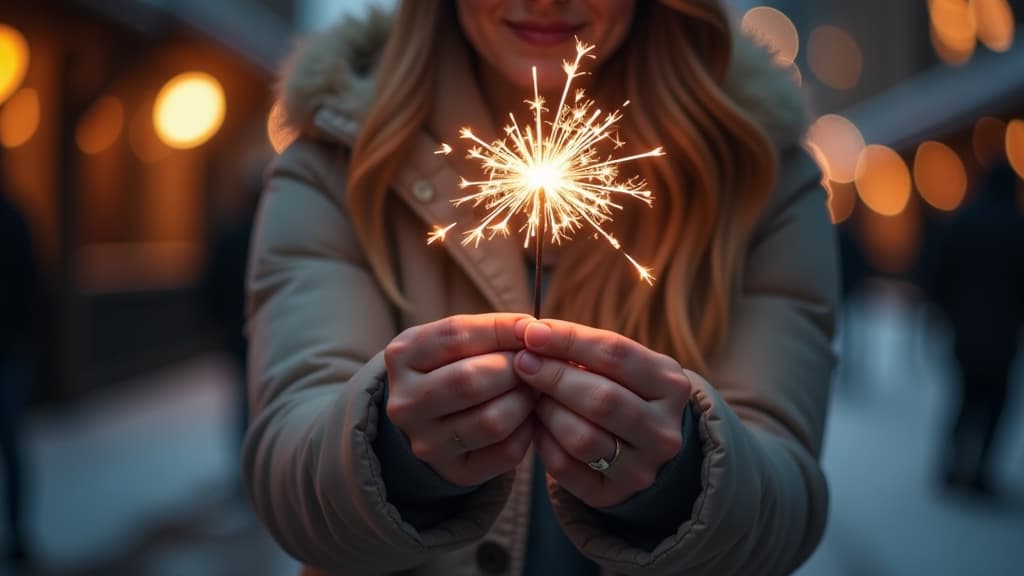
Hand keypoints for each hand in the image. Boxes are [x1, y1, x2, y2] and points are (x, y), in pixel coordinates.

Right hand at [384, 313, 535, 486]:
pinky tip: (525, 416)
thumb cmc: (451, 365)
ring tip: (531, 389)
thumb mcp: (456, 339)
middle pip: (471, 381)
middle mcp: (406, 403)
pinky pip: (506, 452)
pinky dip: (526, 430)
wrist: (430, 417)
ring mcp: (427, 442)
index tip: (530, 328)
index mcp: (402, 357)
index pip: (456, 335)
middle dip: (514, 369)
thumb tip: (533, 329)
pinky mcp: (454, 471)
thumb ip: (489, 330)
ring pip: (493, 421)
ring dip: (524, 401)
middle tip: (533, 364)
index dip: (500, 329)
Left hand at [513, 319, 690, 507]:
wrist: (644, 447)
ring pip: (581, 438)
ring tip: (534, 397)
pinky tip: (537, 425)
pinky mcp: (613, 495)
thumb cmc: (623, 390)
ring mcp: (642, 468)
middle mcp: (663, 431)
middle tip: (522, 363)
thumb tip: (534, 333)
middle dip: (553, 376)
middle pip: (601, 399)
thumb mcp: (620, 366)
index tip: (532, 331)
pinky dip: (543, 442)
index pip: (616, 354)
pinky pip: (565, 468)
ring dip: (547, 412)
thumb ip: (584, 348)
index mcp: (671, 386)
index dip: (569, 339)